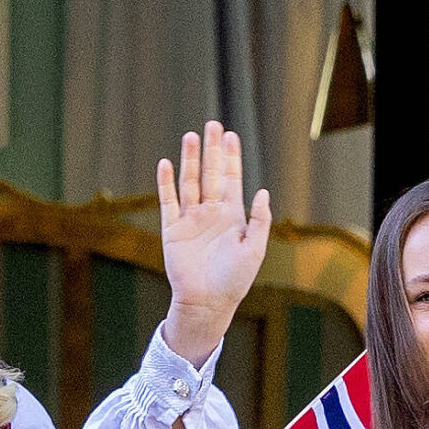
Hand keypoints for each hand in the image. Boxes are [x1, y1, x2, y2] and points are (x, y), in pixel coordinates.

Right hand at [157, 123, 271, 368]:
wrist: (206, 303)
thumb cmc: (234, 281)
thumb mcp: (254, 251)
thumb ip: (259, 221)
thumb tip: (262, 192)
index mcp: (231, 216)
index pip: (231, 179)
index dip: (231, 158)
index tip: (231, 136)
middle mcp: (210, 213)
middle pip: (210, 174)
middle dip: (212, 150)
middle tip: (213, 125)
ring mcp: (190, 219)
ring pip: (190, 182)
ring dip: (190, 160)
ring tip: (191, 137)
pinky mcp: (172, 229)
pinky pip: (168, 201)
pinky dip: (166, 183)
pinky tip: (166, 163)